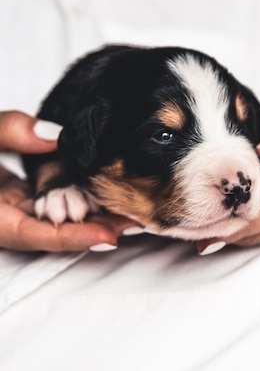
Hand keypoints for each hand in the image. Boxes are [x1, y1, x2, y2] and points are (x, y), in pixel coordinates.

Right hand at [0, 111, 131, 250]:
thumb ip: (9, 132)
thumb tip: (56, 135)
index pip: (33, 235)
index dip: (71, 238)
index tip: (108, 236)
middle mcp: (0, 218)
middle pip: (52, 232)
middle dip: (93, 230)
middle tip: (135, 221)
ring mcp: (9, 208)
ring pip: (54, 219)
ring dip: (90, 216)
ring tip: (130, 208)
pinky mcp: (15, 196)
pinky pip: (49, 203)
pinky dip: (76, 199)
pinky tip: (102, 190)